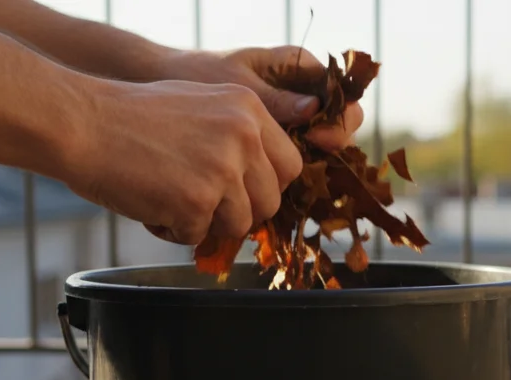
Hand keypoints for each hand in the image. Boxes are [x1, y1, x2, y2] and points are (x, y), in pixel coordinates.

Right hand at [63, 79, 303, 244]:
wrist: (81, 122)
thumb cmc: (130, 117)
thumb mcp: (201, 105)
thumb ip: (237, 137)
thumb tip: (262, 182)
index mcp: (248, 108)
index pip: (289, 165)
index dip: (265, 186)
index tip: (241, 191)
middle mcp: (244, 135)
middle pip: (269, 202)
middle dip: (238, 212)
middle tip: (201, 202)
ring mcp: (223, 169)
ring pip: (238, 224)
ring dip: (205, 222)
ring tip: (169, 197)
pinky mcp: (197, 201)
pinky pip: (198, 236)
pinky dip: (172, 230)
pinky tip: (149, 203)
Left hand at [155, 46, 364, 152]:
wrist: (170, 85)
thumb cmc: (201, 74)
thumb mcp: (237, 84)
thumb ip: (275, 98)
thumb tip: (313, 108)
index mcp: (300, 66)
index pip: (340, 94)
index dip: (338, 118)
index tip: (316, 136)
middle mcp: (303, 91)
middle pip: (340, 121)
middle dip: (332, 141)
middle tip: (308, 155)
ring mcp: (293, 116)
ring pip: (322, 143)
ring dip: (315, 160)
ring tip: (290, 171)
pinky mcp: (277, 139)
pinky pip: (298, 155)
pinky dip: (292, 170)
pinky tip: (275, 181)